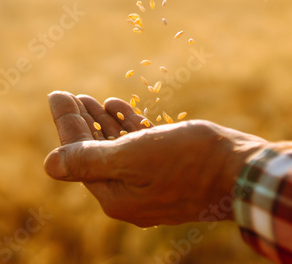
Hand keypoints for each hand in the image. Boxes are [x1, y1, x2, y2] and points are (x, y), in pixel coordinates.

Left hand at [43, 91, 266, 226]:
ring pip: (117, 150)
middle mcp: (130, 197)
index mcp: (116, 197)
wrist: (243, 172)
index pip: (78, 156)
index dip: (66, 122)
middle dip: (80, 123)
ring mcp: (151, 188)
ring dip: (101, 123)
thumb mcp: (134, 156)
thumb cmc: (189, 160)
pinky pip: (140, 150)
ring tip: (89, 99)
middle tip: (67, 94)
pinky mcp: (171, 175)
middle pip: (94, 154)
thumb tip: (49, 166)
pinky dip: (127, 128)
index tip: (57, 94)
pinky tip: (119, 106)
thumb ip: (89, 160)